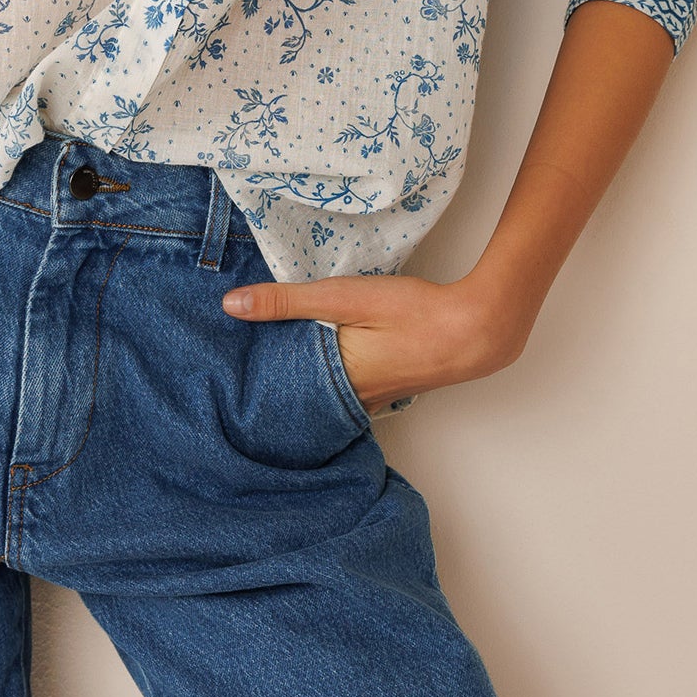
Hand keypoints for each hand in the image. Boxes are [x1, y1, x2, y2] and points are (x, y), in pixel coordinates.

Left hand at [220, 269, 528, 415]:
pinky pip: (349, 389)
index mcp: (334, 381)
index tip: (221, 375)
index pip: (278, 389)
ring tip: (269, 367)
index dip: (250, 382)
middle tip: (235, 374)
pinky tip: (323, 363)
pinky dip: (330, 379)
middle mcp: (353, 399)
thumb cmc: (412, 313)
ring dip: (302, 382)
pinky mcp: (391, 385)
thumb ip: (288, 301)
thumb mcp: (343, 297)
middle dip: (272, 387)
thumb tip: (230, 305)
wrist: (475, 328)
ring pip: (325, 394)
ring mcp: (375, 396)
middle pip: (301, 395)